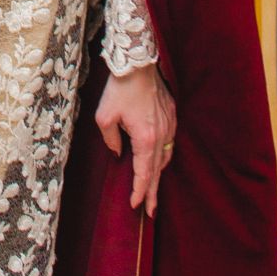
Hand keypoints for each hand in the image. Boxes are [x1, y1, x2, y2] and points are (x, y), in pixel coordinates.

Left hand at [95, 63, 175, 215]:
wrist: (138, 62)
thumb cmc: (119, 88)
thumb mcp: (104, 116)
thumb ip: (110, 139)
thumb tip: (118, 153)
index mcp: (145, 138)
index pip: (144, 173)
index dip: (140, 191)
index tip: (136, 206)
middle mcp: (161, 135)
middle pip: (157, 171)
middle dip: (153, 193)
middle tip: (151, 213)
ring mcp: (169, 125)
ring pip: (165, 157)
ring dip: (159, 175)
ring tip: (154, 191)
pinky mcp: (171, 116)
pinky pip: (169, 143)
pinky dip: (164, 156)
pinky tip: (159, 160)